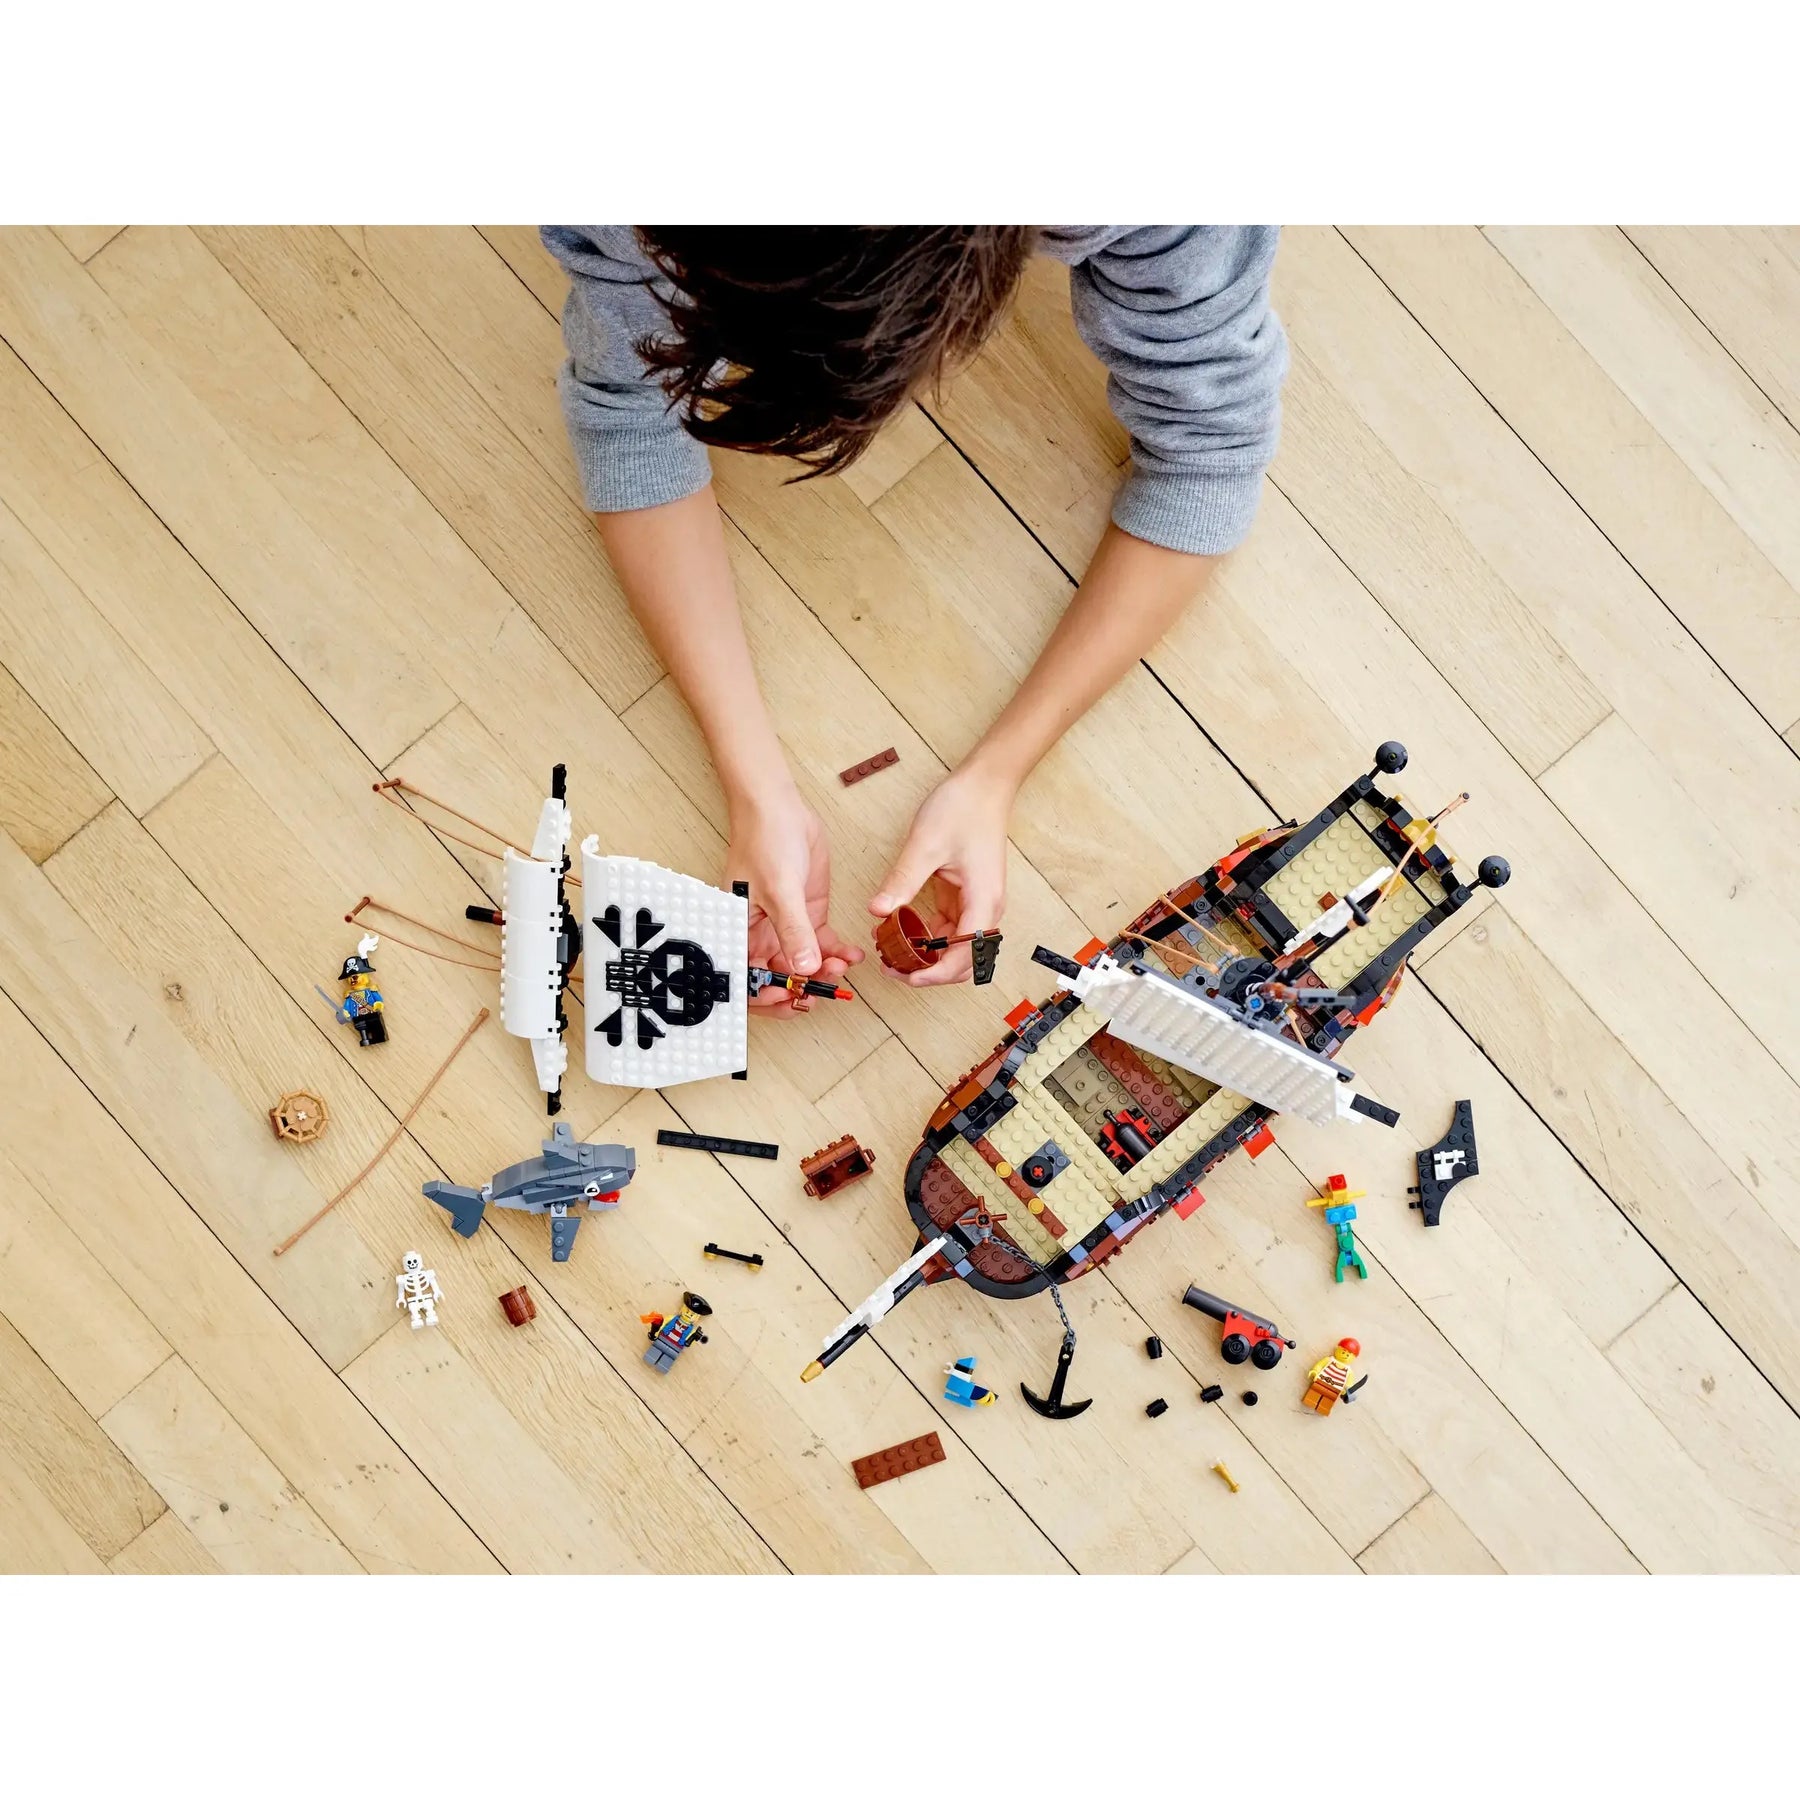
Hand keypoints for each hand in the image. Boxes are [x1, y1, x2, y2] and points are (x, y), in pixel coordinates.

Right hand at [726, 786, 862, 1014]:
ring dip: (822, 973)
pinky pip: (823, 945)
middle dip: (799, 990)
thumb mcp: (779, 889)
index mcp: (740, 934)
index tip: (789, 997)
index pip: (747, 980)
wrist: (780, 809)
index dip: (765, 997)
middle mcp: (761, 936)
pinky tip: (852, 955)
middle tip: (821, 991)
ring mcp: (787, 927)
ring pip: (804, 966)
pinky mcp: (808, 915)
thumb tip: (803, 968)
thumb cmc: (763, 842)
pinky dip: (838, 954)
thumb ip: (792, 931)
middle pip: (778, 979)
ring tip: (841, 967)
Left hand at [869, 760, 1013, 985]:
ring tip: (893, 953)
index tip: (907, 977)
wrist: (984, 784)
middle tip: (894, 970)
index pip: (964, 956)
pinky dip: (928, 938)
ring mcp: (978, 903)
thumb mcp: (925, 845)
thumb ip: (902, 881)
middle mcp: (986, 908)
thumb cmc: (963, 809)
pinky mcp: (968, 896)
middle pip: (964, 961)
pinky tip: (903, 932)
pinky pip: (950, 929)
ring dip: (929, 957)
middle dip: (931, 972)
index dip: (936, 974)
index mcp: (983, 901)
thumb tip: (878, 910)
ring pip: (956, 948)